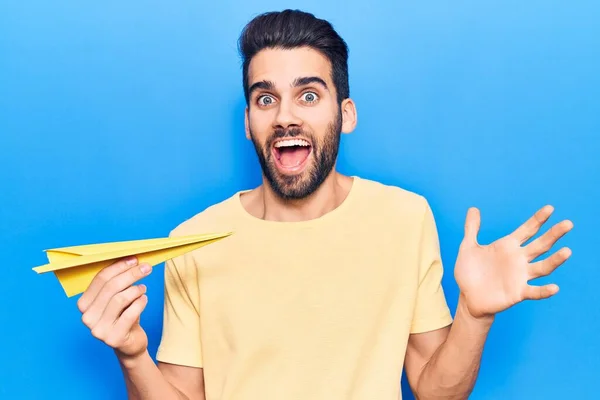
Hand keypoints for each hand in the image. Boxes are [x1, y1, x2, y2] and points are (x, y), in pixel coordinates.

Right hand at [77, 256, 152, 360]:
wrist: (129, 344)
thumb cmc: (123, 316)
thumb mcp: (117, 298)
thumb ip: (118, 282)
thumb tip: (132, 260)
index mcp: (84, 304)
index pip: (100, 279)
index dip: (119, 267)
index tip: (134, 260)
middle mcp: (87, 317)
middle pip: (111, 287)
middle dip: (131, 274)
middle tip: (146, 268)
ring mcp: (99, 330)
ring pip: (119, 299)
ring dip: (135, 290)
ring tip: (143, 288)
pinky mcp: (113, 339)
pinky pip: (130, 314)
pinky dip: (140, 303)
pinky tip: (144, 299)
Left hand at [454, 205, 572, 318]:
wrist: (467, 297)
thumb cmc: (469, 272)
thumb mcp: (468, 247)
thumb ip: (472, 228)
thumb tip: (473, 208)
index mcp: (508, 246)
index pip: (527, 230)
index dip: (538, 219)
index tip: (550, 208)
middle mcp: (518, 259)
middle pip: (540, 245)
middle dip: (553, 234)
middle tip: (568, 223)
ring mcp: (520, 276)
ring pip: (543, 267)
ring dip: (555, 260)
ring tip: (567, 251)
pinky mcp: (517, 292)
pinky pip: (534, 291)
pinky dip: (544, 291)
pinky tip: (554, 288)